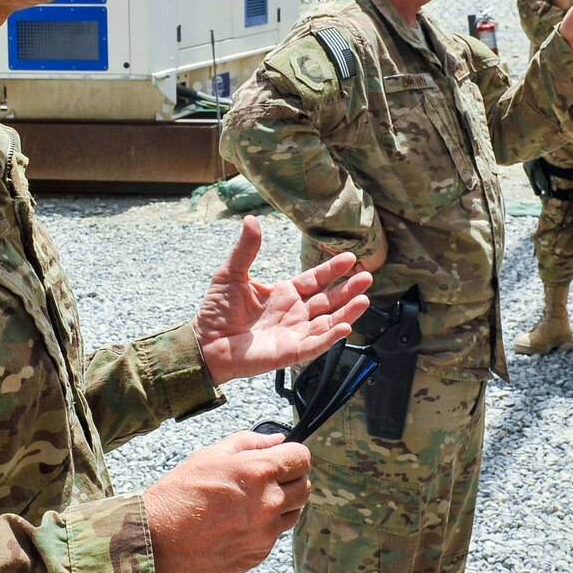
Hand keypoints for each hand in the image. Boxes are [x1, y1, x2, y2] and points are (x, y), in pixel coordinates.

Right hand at [144, 432, 311, 572]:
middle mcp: (269, 504)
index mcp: (259, 473)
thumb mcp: (210, 455)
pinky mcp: (258, 555)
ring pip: (293, 514)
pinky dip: (264, 528)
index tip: (282, 458)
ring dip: (282, 505)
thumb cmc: (179, 493)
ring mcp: (265, 533)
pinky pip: (274, 537)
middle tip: (268, 479)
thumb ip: (249, 443)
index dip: (293, 455)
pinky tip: (237, 524)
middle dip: (292, 479)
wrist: (157, 541)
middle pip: (305, 487)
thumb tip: (276, 440)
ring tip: (250, 503)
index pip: (302, 459)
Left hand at [195, 216, 372, 384]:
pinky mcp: (290, 353)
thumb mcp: (231, 274)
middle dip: (348, 290)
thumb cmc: (216, 310)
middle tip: (367, 276)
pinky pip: (315, 345)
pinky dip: (330, 337)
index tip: (351, 257)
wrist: (205, 342)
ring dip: (346, 312)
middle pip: (328, 300)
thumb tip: (252, 219)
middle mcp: (295, 313)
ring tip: (364, 299)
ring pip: (328, 322)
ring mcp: (295, 333)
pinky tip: (344, 327)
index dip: (332, 270)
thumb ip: (246, 249)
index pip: (315, 280)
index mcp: (285, 293)